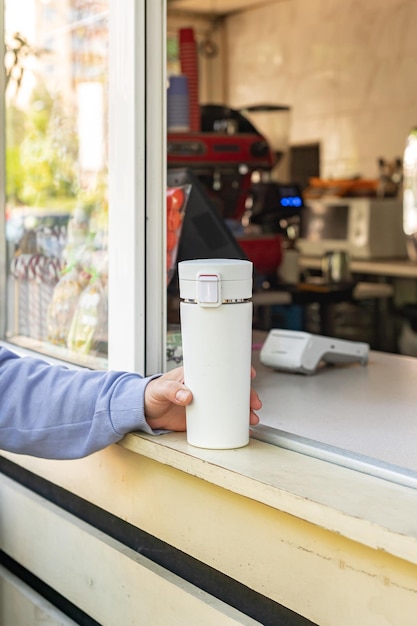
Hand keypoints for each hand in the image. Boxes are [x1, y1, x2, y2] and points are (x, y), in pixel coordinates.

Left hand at [144, 366, 261, 431]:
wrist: (145, 413)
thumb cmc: (152, 394)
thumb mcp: (160, 389)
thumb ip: (172, 390)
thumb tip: (187, 395)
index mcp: (196, 375)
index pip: (220, 368)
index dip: (237, 370)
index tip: (249, 374)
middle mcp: (205, 389)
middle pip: (232, 389)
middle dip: (247, 395)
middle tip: (254, 402)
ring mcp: (205, 404)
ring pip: (230, 405)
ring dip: (244, 411)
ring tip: (252, 419)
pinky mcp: (202, 419)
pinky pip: (222, 420)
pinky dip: (233, 424)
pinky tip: (243, 428)